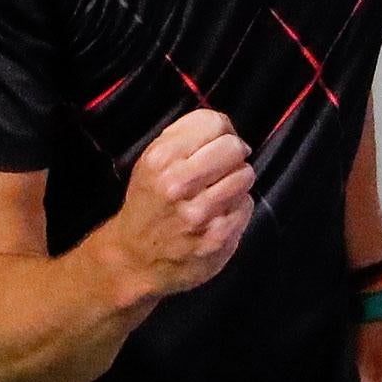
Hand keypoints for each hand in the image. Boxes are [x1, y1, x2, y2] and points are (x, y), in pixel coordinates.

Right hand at [107, 109, 255, 296]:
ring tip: (218, 192)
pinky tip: (218, 214)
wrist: (134, 259)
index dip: (221, 130)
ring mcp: (199, 213)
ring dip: (237, 181)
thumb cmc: (148, 205)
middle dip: (232, 155)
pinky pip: (246, 205)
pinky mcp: (217, 237)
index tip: (216, 142)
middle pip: (234, 147)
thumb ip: (184, 137)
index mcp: (160, 159)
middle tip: (222, 167)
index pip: (214, 123)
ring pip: (245, 175)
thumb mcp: (151, 162)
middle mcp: (178, 185)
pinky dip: (237, 207)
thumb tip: (223, 124)